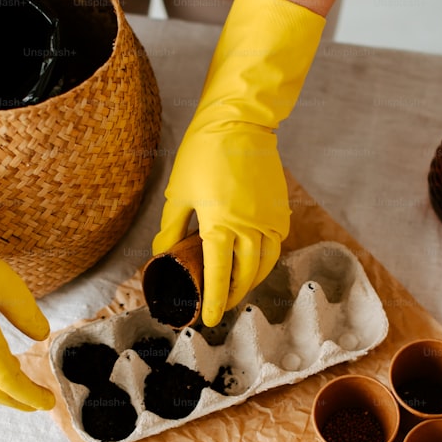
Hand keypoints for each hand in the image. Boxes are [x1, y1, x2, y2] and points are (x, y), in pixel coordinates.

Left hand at [153, 0, 325, 326]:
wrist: (240, 122)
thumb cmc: (204, 153)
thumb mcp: (179, 193)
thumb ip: (172, 228)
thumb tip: (160, 253)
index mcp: (220, 226)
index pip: (217, 276)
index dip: (213, 301)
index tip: (209, 319)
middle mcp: (249, 228)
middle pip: (245, 276)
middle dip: (232, 296)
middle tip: (219, 306)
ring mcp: (269, 219)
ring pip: (265, 264)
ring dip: (250, 281)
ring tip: (236, 288)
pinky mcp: (280, 209)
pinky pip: (277, 245)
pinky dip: (266, 259)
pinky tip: (254, 261)